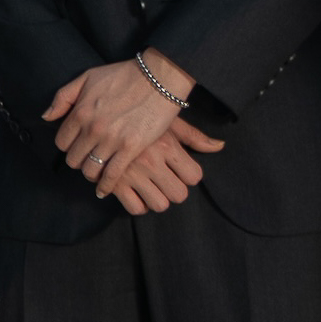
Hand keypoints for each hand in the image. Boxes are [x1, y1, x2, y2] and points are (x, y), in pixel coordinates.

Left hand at [38, 52, 201, 186]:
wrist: (159, 78)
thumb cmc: (124, 75)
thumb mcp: (87, 77)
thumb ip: (63, 97)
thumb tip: (46, 116)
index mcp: (80, 112)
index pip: (62, 142)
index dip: (68, 146)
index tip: (76, 146)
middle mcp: (92, 129)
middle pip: (73, 159)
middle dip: (78, 160)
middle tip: (86, 159)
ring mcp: (111, 140)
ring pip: (90, 170)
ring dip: (91, 173)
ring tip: (96, 172)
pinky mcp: (131, 149)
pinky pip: (111, 176)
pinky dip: (105, 186)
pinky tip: (103, 190)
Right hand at [97, 116, 225, 212]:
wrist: (100, 112)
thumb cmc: (139, 114)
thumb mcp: (167, 120)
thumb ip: (194, 136)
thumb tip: (220, 146)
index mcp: (166, 145)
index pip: (194, 176)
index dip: (189, 175)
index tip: (180, 169)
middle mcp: (151, 161)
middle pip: (179, 194)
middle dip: (175, 190)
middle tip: (166, 181)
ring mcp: (132, 174)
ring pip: (160, 205)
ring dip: (158, 199)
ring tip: (151, 188)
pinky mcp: (114, 183)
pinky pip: (135, 208)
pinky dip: (138, 204)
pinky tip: (135, 192)